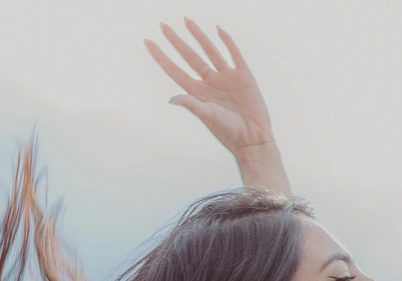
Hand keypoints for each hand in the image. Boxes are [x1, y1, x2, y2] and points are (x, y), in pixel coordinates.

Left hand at [146, 20, 273, 155]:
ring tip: (186, 21)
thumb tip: (172, 99)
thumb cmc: (228, 132)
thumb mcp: (207, 117)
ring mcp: (226, 77)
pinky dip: (227, 42)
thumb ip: (191, 105)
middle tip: (163, 25)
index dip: (160, 56)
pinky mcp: (244, 76)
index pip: (174, 69)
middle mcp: (210, 82)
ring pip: (209, 51)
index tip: (148, 42)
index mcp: (197, 92)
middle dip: (176, 40)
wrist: (254, 139)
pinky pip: (234, 54)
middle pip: (189, 56)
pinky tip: (218, 30)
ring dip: (198, 36)